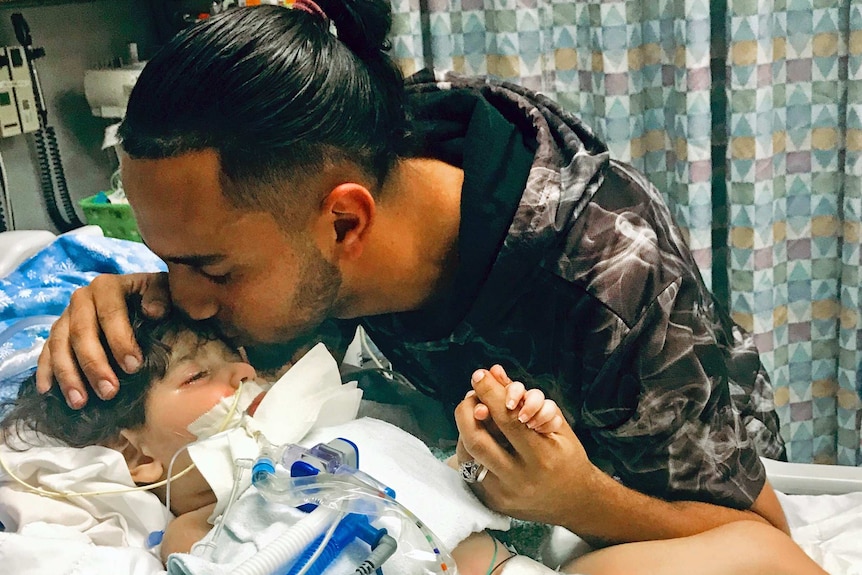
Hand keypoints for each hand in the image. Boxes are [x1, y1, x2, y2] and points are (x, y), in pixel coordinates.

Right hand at [35, 272, 170, 407]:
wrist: (140, 298)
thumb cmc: (155, 299)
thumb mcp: (164, 290)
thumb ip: (161, 296)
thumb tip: (153, 311)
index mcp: (107, 287)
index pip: (110, 312)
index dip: (120, 340)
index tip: (134, 367)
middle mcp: (82, 299)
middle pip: (81, 333)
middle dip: (94, 365)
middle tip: (109, 392)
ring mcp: (66, 317)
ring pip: (59, 345)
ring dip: (68, 375)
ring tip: (80, 402)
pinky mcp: (57, 334)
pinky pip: (45, 352)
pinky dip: (46, 371)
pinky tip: (48, 392)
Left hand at [454, 368, 598, 526]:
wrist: (576, 503)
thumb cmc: (568, 457)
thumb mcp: (557, 423)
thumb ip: (526, 397)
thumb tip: (495, 374)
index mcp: (543, 458)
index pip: (507, 420)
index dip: (490, 394)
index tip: (480, 376)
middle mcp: (520, 479)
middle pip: (478, 440)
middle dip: (467, 411)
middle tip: (470, 395)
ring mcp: (503, 493)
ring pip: (468, 456)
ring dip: (464, 428)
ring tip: (471, 412)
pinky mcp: (492, 502)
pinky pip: (470, 470)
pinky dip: (469, 448)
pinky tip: (476, 434)